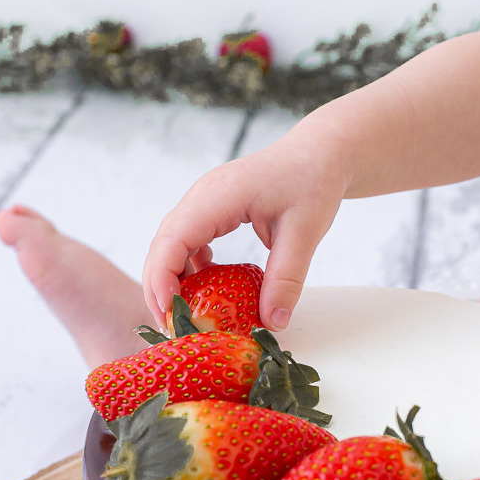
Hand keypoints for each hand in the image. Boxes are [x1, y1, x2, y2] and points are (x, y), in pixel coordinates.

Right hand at [143, 133, 348, 330]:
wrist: (320, 151)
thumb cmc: (313, 181)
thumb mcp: (305, 231)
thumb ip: (286, 278)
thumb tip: (272, 323)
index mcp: (218, 196)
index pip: (172, 240)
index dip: (162, 280)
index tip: (169, 314)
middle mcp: (201, 197)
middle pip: (161, 246)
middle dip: (159, 288)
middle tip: (171, 328)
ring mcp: (202, 202)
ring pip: (170, 246)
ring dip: (171, 281)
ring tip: (184, 316)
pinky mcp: (210, 211)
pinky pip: (187, 243)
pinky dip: (189, 270)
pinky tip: (206, 290)